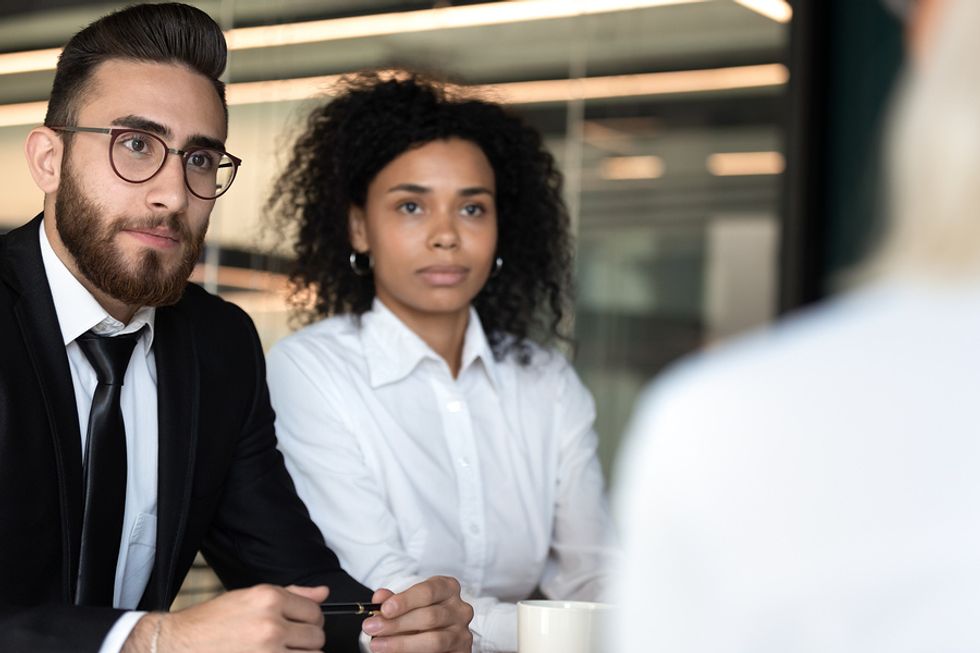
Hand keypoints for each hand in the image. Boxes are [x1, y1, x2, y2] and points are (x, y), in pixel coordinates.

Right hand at [123, 584, 328, 652]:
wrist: (177, 645)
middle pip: (316, 636)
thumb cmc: (211, 623)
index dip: (309, 620)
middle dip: (306, 640)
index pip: (315, 611)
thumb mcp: (249, 597)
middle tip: (288, 642)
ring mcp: (267, 652)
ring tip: (281, 652)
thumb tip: (323, 593)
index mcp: (268, 598)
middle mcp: (270, 624)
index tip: (299, 626)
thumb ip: (292, 594)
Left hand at [361, 576, 472, 652]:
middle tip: (372, 628)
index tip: (385, 610)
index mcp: (448, 588)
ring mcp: (462, 632)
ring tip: (378, 644)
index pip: (428, 592)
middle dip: (397, 624)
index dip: (406, 601)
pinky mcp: (462, 651)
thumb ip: (393, 600)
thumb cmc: (420, 613)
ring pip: (434, 640)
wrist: (436, 632)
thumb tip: (379, 597)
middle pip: (429, 616)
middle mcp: (460, 609)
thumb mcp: (407, 603)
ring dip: (402, 644)